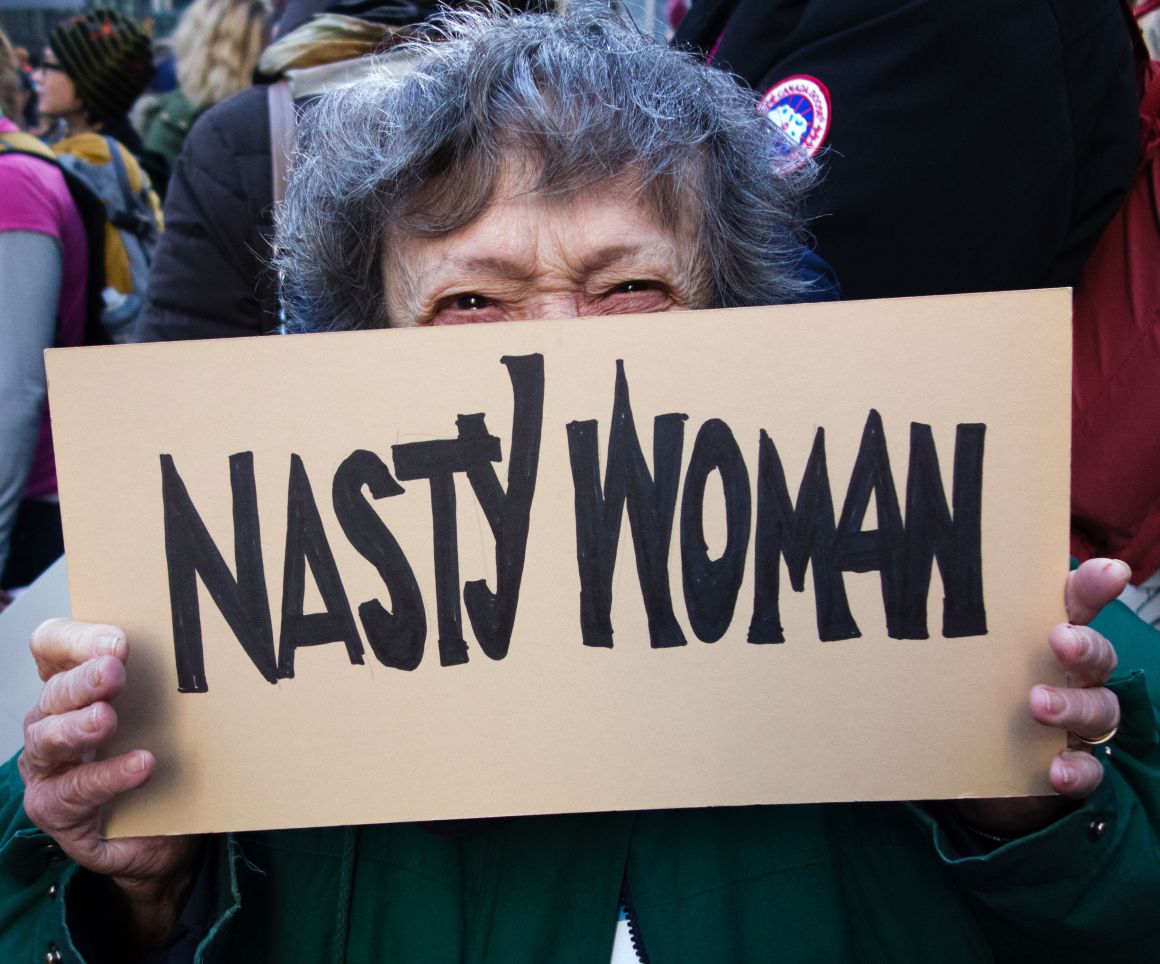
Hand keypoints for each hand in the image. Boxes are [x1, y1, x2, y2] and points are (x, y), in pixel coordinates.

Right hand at [18, 619, 199, 949]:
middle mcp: (50, 720)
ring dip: (77, 726)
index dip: (76, 638)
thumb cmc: (159, 754)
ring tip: (106, 719)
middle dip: (84, 679)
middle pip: (54, 690)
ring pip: (47, 738)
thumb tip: (214, 648)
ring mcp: (48, 767)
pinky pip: (71, 791)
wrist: (164, 830)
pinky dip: (106, 777)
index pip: (51, 645)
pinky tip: (139, 766)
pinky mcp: (57, 809)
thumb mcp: (164, 711)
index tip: (117, 641)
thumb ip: (169, 678)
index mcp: (73, 686)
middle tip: (115, 672)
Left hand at [953, 558, 1128, 838]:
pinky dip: (1077, 771)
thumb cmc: (967, 694)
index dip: (1094, 586)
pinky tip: (1056, 771)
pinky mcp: (1070, 764)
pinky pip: (1089, 768)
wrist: (972, 768)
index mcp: (1043, 640)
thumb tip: (884, 607)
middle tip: (1060, 640)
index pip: (1076, 605)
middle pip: (1096, 653)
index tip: (1110, 571)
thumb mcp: (955, 659)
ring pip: (1100, 708)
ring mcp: (1074, 721)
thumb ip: (939, 634)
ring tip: (1038, 704)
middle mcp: (1069, 676)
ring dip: (1073, 705)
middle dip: (1085, 645)